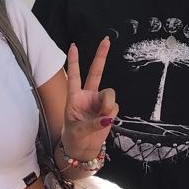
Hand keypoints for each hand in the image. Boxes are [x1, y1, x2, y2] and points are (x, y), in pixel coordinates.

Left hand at [59, 38, 118, 165]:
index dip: (74, 62)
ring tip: (102, 118)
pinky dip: (111, 114)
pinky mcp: (109, 109)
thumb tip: (108, 116)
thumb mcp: (77, 130)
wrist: (83, 148)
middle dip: (101, 56)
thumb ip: (92, 123)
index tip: (73, 46)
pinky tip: (105, 121)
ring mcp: (99, 102)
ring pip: (110, 93)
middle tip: (106, 40)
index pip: (74, 76)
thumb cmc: (74, 137)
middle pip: (96, 72)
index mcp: (74, 97)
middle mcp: (88, 95)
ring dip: (108, 104)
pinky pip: (115, 106)